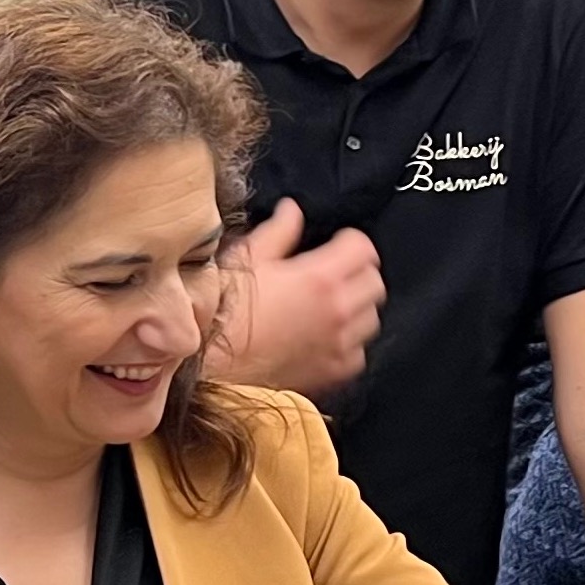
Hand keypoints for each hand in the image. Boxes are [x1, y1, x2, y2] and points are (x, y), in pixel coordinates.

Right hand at [210, 200, 381, 395]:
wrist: (210, 361)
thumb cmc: (225, 310)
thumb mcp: (248, 258)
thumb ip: (278, 231)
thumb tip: (291, 211)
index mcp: (320, 277)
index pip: (363, 249)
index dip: (351, 241)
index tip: (338, 243)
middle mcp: (338, 311)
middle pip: (374, 283)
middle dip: (360, 272)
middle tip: (338, 272)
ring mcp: (338, 345)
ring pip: (370, 318)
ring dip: (358, 308)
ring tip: (333, 305)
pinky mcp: (332, 372)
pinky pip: (358, 353)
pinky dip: (349, 343)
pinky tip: (327, 338)